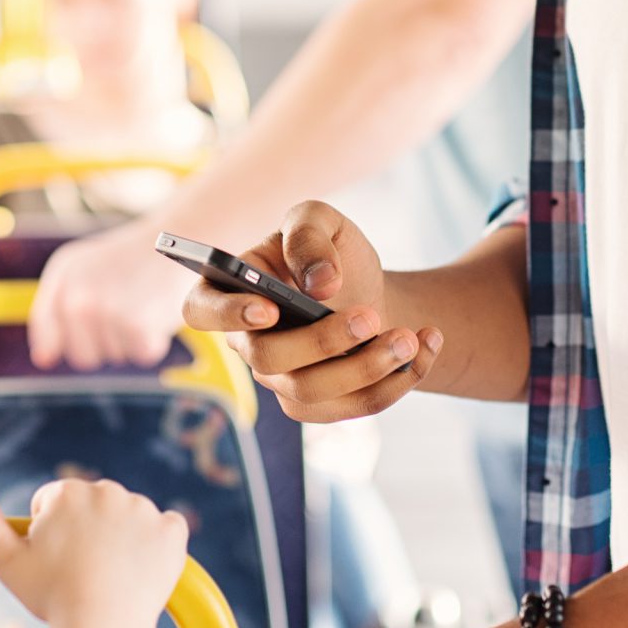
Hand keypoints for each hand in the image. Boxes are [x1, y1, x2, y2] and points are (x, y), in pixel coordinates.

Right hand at [0, 479, 189, 627]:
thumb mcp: (5, 562)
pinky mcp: (171, 531)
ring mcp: (143, 509)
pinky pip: (167, 529)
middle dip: (87, 531)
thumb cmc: (51, 596)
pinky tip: (142, 569)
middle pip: (94, 507)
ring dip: (122, 538)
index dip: (51, 532)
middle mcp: (108, 491)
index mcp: (68, 492)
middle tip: (82, 571)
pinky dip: (158, 546)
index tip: (55, 559)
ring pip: (128, 518)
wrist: (101, 625)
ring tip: (110, 576)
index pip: (55, 502)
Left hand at [30, 221, 194, 369]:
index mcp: (64, 272)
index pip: (45, 326)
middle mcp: (76, 293)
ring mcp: (105, 310)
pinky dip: (154, 342)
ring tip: (144, 305)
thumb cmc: (137, 259)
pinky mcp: (135, 324)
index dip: (59, 341)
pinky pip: (140, 356)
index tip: (86, 335)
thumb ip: (60, 307)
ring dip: (131, 341)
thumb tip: (43, 361)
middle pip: (81, 355)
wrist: (183, 238)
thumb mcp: (89, 268)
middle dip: (104, 345)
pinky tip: (158, 314)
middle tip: (127, 313)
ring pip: (112, 357)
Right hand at [179, 201, 442, 421]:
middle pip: (267, 359)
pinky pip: (354, 408)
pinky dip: (399, 381)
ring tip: (411, 336)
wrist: (369, 290)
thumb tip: (319, 283)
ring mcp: (280, 381)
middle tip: (371, 315)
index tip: (270, 307)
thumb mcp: (322, 219)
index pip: (201, 311)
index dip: (228, 314)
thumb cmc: (332, 252)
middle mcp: (248, 343)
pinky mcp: (320, 406)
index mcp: (231, 290)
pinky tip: (427, 344)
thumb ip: (310, 233)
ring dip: (369, 367)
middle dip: (323, 341)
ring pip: (313, 393)